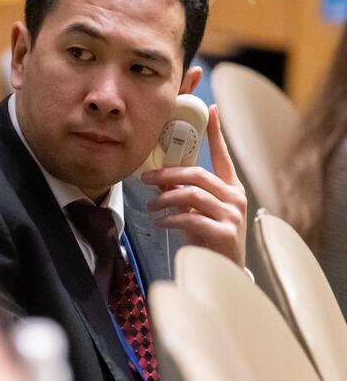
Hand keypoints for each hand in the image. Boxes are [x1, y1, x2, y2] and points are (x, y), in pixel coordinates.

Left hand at [141, 104, 247, 266]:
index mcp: (230, 188)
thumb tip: (160, 178)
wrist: (222, 271)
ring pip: (192, 194)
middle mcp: (235, 197)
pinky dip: (170, 218)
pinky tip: (160, 222)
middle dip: (168, 173)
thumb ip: (185, 194)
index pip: (222, 156)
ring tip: (151, 205)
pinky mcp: (224, 233)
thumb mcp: (197, 211)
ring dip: (165, 197)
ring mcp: (232, 215)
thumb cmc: (208, 238)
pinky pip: (190, 218)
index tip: (210, 109)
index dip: (216, 132)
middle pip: (198, 174)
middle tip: (146, 178)